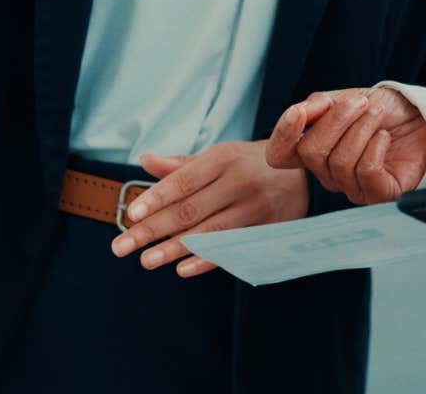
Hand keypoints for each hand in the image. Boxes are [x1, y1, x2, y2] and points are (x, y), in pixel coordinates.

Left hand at [107, 140, 308, 277]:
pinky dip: (207, 260)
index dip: (156, 198)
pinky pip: (231, 248)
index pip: (183, 181)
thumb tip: (145, 161)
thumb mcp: (220, 156)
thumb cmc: (250, 164)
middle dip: (152, 230)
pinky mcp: (266, 229)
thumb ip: (181, 165)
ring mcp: (253, 207)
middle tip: (121, 246)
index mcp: (221, 159)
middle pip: (189, 210)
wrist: (304, 173)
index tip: (131, 214)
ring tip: (146, 260)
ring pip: (207, 232)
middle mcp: (237, 182)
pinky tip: (182, 269)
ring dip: (173, 248)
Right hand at [264, 86, 425, 204]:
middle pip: (311, 152)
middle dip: (337, 120)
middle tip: (362, 103)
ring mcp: (353, 188)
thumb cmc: (384, 111)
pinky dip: (375, 146)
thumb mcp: (346, 98)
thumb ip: (317, 105)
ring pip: (340, 161)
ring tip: (377, 113)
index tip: (300, 112)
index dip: (283, 136)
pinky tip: (385, 137)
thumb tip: (297, 113)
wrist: (423, 117)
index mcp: (315, 151)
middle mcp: (329, 174)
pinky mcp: (379, 195)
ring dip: (361, 128)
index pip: (280, 155)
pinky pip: (365, 172)